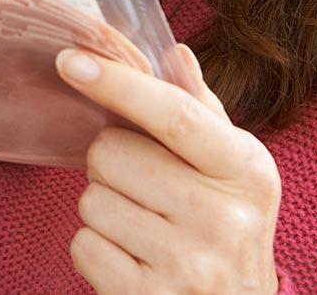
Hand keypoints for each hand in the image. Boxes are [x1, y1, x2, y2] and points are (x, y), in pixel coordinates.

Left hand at [58, 44, 281, 294]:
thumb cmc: (228, 227)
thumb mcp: (233, 168)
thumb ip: (199, 111)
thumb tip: (174, 53)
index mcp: (246, 170)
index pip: (175, 115)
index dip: (119, 84)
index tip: (70, 60)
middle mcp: (222, 218)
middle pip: (111, 152)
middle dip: (110, 161)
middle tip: (140, 182)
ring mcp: (186, 263)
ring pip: (92, 200)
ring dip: (104, 207)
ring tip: (142, 224)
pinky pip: (83, 246)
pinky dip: (96, 248)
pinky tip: (132, 255)